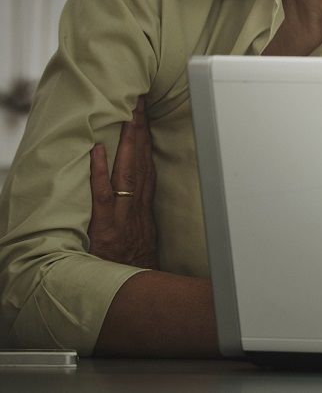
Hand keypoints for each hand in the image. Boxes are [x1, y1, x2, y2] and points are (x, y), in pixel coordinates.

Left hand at [88, 100, 158, 268]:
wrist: (134, 297)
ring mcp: (123, 216)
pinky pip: (104, 196)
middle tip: (140, 98)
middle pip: (142, 161)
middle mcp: (137, 208)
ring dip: (128, 139)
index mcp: (145, 210)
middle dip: (141, 128)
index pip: (149, 166)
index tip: (147, 114)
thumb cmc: (136, 272)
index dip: (148, 139)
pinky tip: (97, 151)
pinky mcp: (107, 228)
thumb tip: (141, 206)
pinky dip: (101, 172)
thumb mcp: (145, 244)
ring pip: (128, 171)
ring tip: (127, 111)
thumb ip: (142, 222)